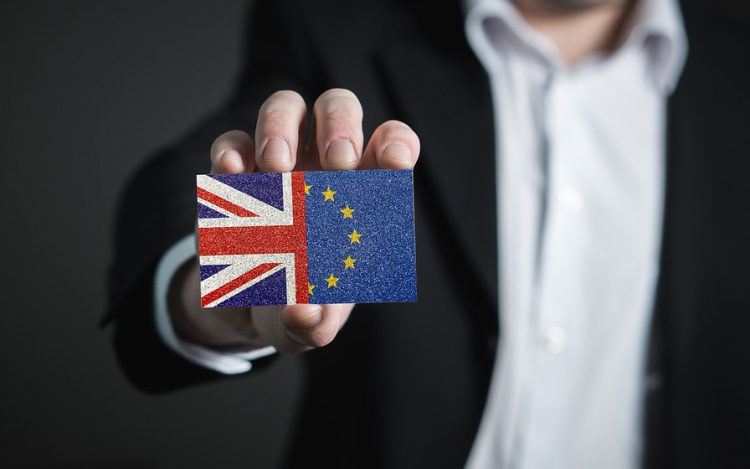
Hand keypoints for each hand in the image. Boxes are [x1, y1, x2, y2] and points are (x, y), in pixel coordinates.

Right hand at [169, 89, 419, 353]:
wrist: (250, 308)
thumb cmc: (300, 306)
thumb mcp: (310, 325)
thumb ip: (314, 323)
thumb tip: (302, 311)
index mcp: (363, 194)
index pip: (391, 147)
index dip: (397, 144)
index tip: (395, 163)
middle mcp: (323, 167)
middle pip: (338, 108)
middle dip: (341, 126)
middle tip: (337, 164)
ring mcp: (278, 164)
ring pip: (285, 107)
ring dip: (281, 127)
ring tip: (278, 169)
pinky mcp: (235, 175)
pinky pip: (233, 143)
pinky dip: (232, 151)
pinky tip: (234, 173)